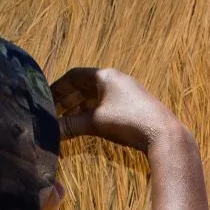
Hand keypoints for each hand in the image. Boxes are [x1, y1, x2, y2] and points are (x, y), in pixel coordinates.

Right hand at [51, 68, 187, 153]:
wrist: (163, 134)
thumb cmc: (129, 121)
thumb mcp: (95, 122)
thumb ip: (71, 125)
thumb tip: (51, 131)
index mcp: (105, 76)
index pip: (74, 76)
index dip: (58, 88)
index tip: (46, 99)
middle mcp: (116, 80)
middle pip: (84, 87)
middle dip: (67, 100)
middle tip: (53, 113)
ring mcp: (126, 93)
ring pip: (95, 97)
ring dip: (80, 108)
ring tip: (67, 121)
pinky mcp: (133, 106)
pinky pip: (106, 106)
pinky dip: (93, 113)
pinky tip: (87, 125)